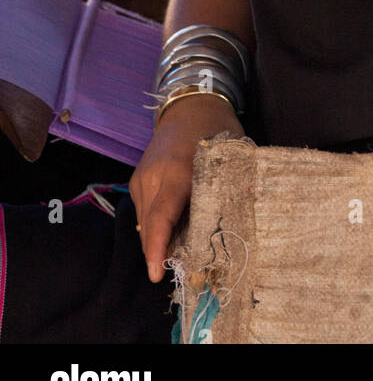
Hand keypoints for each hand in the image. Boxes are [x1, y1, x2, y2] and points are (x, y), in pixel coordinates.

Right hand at [129, 93, 244, 281]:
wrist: (190, 106)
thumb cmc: (216, 131)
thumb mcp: (226, 161)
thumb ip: (222, 194)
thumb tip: (227, 231)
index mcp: (178, 172)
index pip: (160, 219)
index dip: (157, 248)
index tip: (157, 274)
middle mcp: (153, 177)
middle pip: (150, 226)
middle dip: (160, 252)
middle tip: (181, 270)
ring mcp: (142, 177)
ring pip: (145, 222)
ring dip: (159, 239)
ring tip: (181, 250)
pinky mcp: (138, 179)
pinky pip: (144, 211)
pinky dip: (157, 225)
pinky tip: (174, 229)